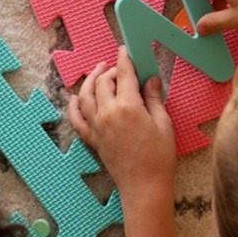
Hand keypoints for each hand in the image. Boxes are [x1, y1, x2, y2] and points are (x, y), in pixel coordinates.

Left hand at [67, 46, 175, 199]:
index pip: (123, 74)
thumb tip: (151, 80)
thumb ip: (154, 99)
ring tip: (97, 73)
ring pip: (86, 96)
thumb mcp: (164, 123)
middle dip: (110, 70)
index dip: (124, 59)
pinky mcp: (92, 139)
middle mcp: (107, 113)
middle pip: (102, 82)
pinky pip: (76, 119)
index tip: (125, 50)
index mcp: (128, 106)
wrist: (144, 186)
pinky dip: (74, 106)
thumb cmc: (159, 157)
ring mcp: (97, 126)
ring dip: (90, 81)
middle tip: (119, 67)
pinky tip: (75, 98)